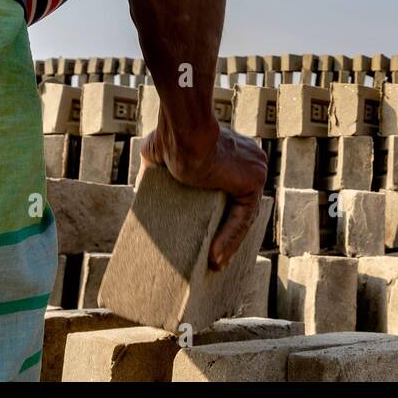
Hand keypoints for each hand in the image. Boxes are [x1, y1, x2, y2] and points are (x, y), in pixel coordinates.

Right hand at [138, 116, 267, 270]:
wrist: (183, 132)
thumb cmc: (170, 136)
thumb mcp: (159, 153)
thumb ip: (158, 168)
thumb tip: (144, 190)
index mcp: (233, 152)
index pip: (231, 189)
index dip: (221, 215)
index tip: (208, 236)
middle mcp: (249, 160)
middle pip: (240, 205)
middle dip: (228, 233)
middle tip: (212, 256)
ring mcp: (254, 169)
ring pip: (243, 215)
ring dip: (229, 243)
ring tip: (212, 265)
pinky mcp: (253, 181)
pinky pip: (243, 218)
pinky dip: (230, 239)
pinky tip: (214, 258)